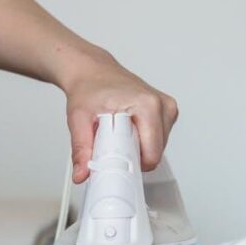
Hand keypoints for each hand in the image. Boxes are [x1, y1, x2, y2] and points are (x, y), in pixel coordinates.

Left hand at [63, 48, 178, 182]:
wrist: (92, 71)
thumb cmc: (88, 88)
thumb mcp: (78, 119)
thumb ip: (81, 149)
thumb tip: (82, 174)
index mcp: (147, 105)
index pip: (152, 153)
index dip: (132, 165)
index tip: (115, 166)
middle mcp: (162, 105)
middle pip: (155, 153)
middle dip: (132, 157)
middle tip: (111, 147)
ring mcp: (166, 108)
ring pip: (157, 148)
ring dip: (137, 149)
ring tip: (117, 136)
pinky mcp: (165, 111)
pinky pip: (157, 139)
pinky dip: (141, 141)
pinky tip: (126, 131)